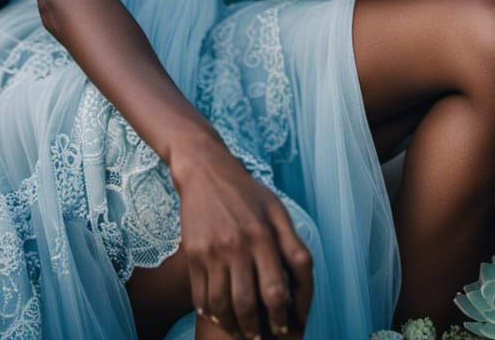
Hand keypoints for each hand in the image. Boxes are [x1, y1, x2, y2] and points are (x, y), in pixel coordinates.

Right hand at [172, 141, 312, 338]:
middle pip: (247, 304)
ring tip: (243, 331)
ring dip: (234, 326)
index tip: (285, 327)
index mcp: (263, 235)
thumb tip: (301, 285)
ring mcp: (212, 251)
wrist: (206, 171)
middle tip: (262, 337)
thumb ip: (293, 246)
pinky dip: (210, 314)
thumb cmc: (248, 193)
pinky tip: (219, 316)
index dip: (283, 316)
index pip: (275, 290)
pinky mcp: (193, 254)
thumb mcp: (277, 211)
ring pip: (222, 306)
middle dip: (258, 329)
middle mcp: (237, 245)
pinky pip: (200, 296)